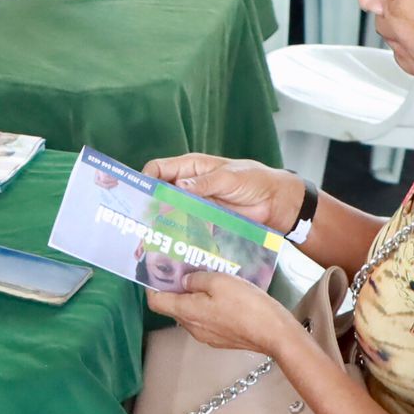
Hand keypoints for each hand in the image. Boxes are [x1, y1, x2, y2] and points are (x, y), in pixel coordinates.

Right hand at [142, 153, 303, 233]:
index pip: (159, 169)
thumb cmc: (254, 180)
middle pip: (160, 193)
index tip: (138, 196)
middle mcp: (188, 185)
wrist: (275, 203)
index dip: (146, 180)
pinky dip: (178, 235)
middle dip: (148, 205)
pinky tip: (170, 245)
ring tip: (149, 238)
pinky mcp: (203, 222)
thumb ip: (203, 183)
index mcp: (190, 168)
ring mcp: (195, 205)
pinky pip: (186, 227)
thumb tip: (178, 186)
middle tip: (138, 222)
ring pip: (170, 212)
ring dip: (161, 223)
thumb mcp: (229, 178)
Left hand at [146, 271, 297, 353]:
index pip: (156, 302)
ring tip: (205, 278)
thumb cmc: (247, 305)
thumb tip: (184, 282)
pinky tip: (221, 295)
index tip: (157, 270)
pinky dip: (206, 306)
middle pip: (173, 307)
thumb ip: (197, 280)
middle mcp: (192, 328)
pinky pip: (206, 320)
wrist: (275, 334)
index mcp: (187, 312)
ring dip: (192, 297)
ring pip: (191, 313)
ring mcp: (207, 336)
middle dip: (174, 288)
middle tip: (183, 268)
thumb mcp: (220, 281)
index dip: (152, 286)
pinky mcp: (221, 339)